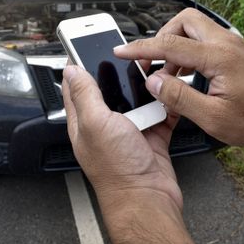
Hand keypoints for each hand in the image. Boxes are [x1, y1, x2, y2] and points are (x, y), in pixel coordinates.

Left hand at [62, 65, 182, 210]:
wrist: (148, 199)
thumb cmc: (117, 170)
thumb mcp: (95, 124)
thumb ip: (84, 95)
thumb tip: (71, 70)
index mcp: (85, 121)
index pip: (76, 86)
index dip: (80, 64)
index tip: (87, 44)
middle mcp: (106, 125)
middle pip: (111, 88)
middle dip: (121, 70)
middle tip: (133, 53)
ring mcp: (130, 131)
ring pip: (139, 98)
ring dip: (148, 84)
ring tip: (156, 68)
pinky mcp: (152, 136)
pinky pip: (161, 112)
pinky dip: (168, 102)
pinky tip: (172, 91)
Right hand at [114, 8, 243, 148]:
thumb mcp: (213, 118)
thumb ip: (179, 97)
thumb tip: (153, 81)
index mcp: (218, 57)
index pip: (170, 44)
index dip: (141, 48)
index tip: (121, 51)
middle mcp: (226, 43)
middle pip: (184, 20)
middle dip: (162, 36)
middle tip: (152, 62)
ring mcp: (232, 44)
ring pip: (194, 27)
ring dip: (176, 45)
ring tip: (169, 75)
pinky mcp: (235, 51)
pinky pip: (205, 39)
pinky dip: (189, 50)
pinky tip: (186, 75)